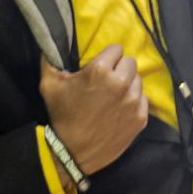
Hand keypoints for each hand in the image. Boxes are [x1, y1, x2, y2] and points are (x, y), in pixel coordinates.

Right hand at [39, 44, 147, 175]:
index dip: (107, 57)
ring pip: (138, 80)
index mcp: (100, 70)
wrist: (71, 153)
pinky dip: (134, 101)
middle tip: (108, 81)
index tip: (100, 67)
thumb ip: (50, 58)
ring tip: (114, 95)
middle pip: (130, 62)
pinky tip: (120, 109)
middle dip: (119, 68)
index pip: (116, 49)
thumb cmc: (61, 116)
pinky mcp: (141, 118)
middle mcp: (121, 82)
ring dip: (128, 84)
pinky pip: (143, 99)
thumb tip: (52, 39)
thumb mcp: (49, 84)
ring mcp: (133, 101)